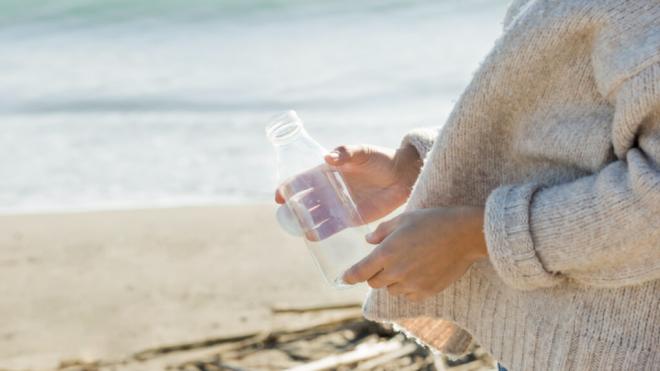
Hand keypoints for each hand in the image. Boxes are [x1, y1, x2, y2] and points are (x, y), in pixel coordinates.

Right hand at [275, 144, 421, 223]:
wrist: (402, 176)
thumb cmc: (381, 159)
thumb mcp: (362, 152)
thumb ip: (346, 153)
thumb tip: (327, 157)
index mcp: (326, 172)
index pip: (301, 181)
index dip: (287, 188)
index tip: (279, 196)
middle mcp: (328, 190)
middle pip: (304, 201)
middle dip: (293, 209)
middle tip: (286, 217)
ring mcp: (337, 205)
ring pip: (314, 217)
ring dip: (305, 223)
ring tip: (299, 229)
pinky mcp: (349, 218)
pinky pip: (331, 227)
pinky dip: (321, 233)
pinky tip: (312, 237)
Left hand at [342, 207, 487, 300]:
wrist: (464, 235)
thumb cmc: (433, 221)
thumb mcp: (404, 219)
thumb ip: (382, 231)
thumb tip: (368, 241)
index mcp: (387, 253)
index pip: (360, 272)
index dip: (349, 276)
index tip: (344, 278)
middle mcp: (396, 272)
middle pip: (374, 283)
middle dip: (375, 274)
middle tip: (386, 262)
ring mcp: (412, 284)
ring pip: (392, 290)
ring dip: (393, 281)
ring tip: (408, 263)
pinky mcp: (426, 291)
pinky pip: (409, 295)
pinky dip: (409, 288)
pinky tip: (419, 272)